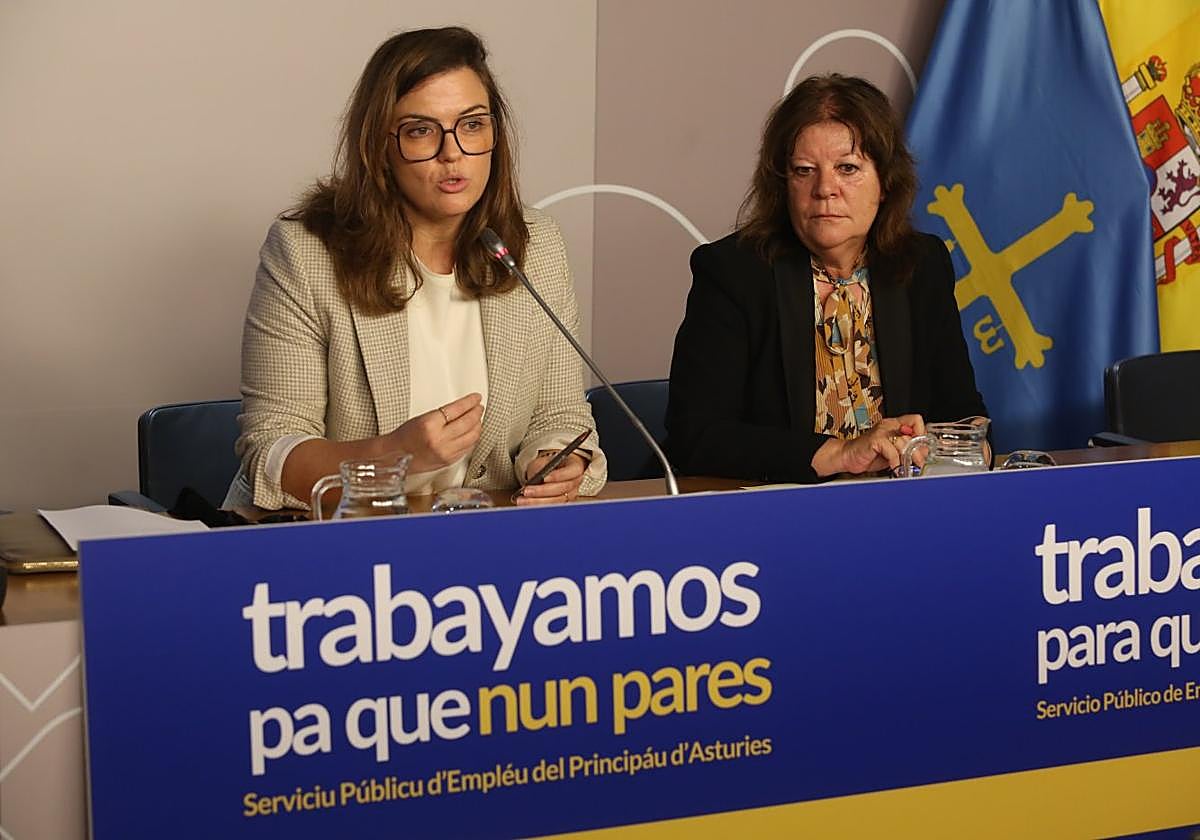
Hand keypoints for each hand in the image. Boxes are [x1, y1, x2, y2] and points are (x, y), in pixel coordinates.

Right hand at [388, 393, 482, 472]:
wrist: (394, 456)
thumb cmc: (404, 437)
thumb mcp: (422, 418)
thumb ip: (443, 414)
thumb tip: (463, 409)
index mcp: (430, 425)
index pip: (457, 409)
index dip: (470, 402)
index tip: (475, 398)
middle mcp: (439, 440)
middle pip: (468, 423)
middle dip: (476, 413)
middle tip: (479, 407)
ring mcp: (445, 452)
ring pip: (472, 437)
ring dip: (478, 426)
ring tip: (478, 419)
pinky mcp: (448, 461)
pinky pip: (467, 448)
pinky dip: (472, 439)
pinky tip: (472, 433)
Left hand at [516, 452, 586, 505]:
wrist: (551, 472)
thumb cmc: (549, 466)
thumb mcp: (543, 462)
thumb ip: (541, 469)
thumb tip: (533, 480)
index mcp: (575, 469)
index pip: (571, 472)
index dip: (558, 476)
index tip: (543, 478)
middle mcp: (574, 484)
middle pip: (562, 489)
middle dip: (542, 491)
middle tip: (526, 491)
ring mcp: (569, 496)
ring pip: (556, 502)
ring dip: (537, 502)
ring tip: (522, 500)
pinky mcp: (561, 505)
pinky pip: (551, 508)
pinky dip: (537, 507)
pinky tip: (527, 506)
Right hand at [812, 414, 926, 475]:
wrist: (847, 457)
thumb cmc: (868, 455)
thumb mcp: (892, 453)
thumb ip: (906, 450)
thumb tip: (923, 454)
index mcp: (894, 425)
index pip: (916, 421)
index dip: (922, 435)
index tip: (922, 449)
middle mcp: (889, 425)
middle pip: (913, 432)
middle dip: (918, 451)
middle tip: (918, 462)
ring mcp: (881, 431)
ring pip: (903, 442)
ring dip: (907, 458)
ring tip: (905, 467)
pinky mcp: (874, 440)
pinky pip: (891, 450)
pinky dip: (895, 461)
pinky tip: (894, 467)